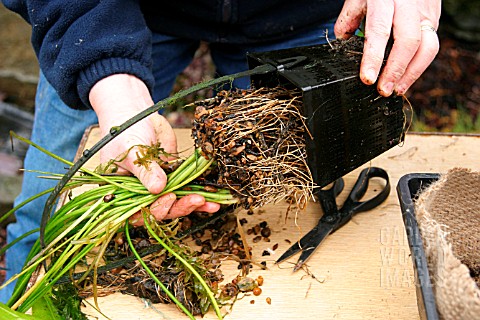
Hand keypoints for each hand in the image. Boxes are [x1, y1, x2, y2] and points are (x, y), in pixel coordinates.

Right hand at [89, 74, 219, 223]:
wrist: (136, 117)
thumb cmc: (124, 133)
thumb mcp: (131, 151)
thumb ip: (145, 171)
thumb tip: (157, 188)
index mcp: (123, 195)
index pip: (138, 212)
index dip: (154, 209)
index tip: (169, 198)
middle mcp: (141, 195)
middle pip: (160, 211)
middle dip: (179, 207)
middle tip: (195, 199)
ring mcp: (159, 188)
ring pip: (176, 204)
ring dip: (193, 204)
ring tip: (210, 202)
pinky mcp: (174, 179)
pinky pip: (187, 191)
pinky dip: (200, 197)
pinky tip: (213, 202)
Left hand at [334, 0, 440, 95]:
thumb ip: (349, 17)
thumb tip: (343, 41)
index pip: (379, 31)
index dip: (373, 58)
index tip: (367, 79)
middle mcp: (409, 5)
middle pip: (408, 42)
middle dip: (395, 71)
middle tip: (383, 90)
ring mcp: (426, 12)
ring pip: (427, 47)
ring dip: (412, 74)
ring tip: (396, 90)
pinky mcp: (435, 18)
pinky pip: (431, 46)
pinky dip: (418, 66)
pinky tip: (405, 78)